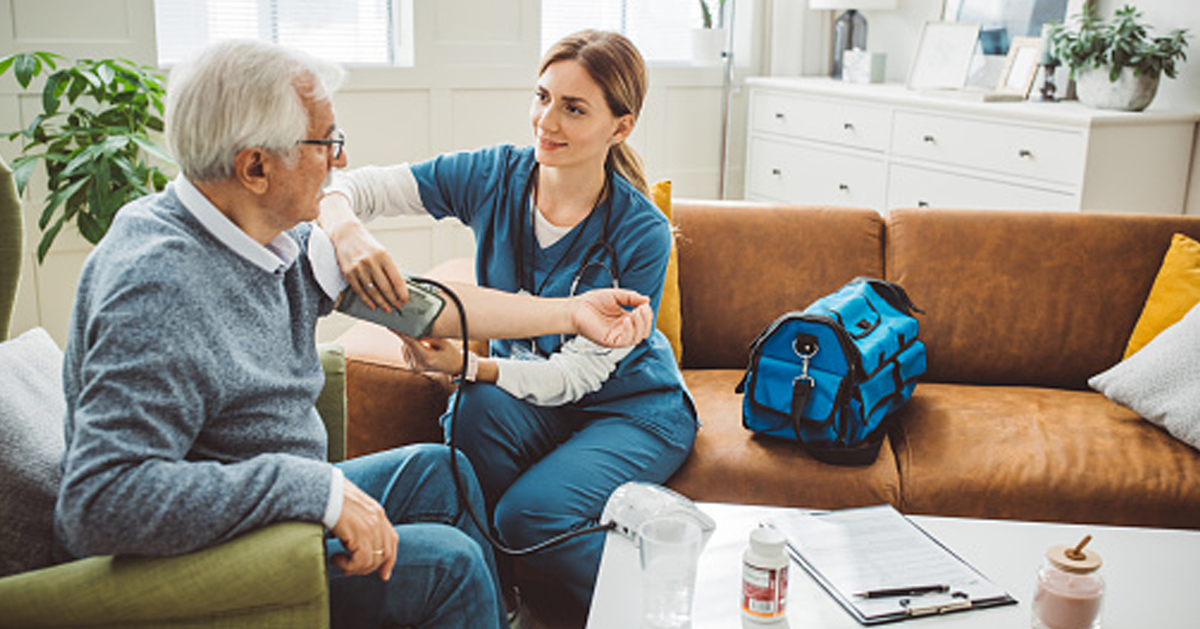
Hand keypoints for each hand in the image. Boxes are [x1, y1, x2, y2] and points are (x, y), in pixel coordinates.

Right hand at [321, 192, 408, 311]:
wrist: (347, 235)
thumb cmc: (367, 245)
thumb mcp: (382, 253)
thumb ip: (389, 269)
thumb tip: (399, 288)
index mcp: (384, 256)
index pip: (396, 279)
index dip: (402, 292)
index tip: (405, 300)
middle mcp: (371, 262)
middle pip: (385, 288)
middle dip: (393, 300)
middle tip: (398, 306)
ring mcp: (359, 268)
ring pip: (373, 292)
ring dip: (381, 303)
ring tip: (388, 309)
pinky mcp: (348, 273)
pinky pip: (360, 291)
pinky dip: (367, 301)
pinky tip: (373, 306)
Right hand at [330, 478, 397, 579]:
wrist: (323, 489)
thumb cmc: (330, 497)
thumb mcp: (351, 507)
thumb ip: (359, 520)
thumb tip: (354, 539)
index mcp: (377, 513)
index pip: (392, 540)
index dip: (390, 559)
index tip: (384, 574)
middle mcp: (378, 521)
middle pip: (385, 554)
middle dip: (370, 568)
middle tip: (350, 571)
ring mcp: (371, 528)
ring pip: (372, 561)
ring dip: (354, 568)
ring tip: (339, 562)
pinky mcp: (360, 535)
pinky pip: (361, 561)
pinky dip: (348, 566)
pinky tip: (335, 559)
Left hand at [397, 335, 464, 375]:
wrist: (452, 366)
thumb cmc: (449, 353)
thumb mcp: (442, 342)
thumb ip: (427, 337)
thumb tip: (412, 330)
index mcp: (427, 358)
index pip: (411, 342)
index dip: (401, 333)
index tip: (391, 325)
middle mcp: (418, 364)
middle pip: (407, 344)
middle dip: (411, 336)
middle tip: (420, 333)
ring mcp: (414, 367)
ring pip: (405, 347)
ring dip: (412, 342)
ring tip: (426, 345)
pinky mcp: (411, 367)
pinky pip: (406, 351)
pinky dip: (411, 347)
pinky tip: (421, 349)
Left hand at [571, 289, 653, 347]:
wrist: (575, 308)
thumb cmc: (592, 302)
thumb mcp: (616, 295)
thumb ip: (631, 298)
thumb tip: (647, 300)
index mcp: (626, 320)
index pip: (644, 321)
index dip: (647, 314)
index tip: (644, 304)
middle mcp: (623, 330)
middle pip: (644, 331)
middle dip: (646, 320)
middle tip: (642, 309)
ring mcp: (617, 336)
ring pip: (637, 338)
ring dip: (640, 325)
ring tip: (637, 312)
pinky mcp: (609, 341)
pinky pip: (625, 341)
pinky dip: (629, 331)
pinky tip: (627, 320)